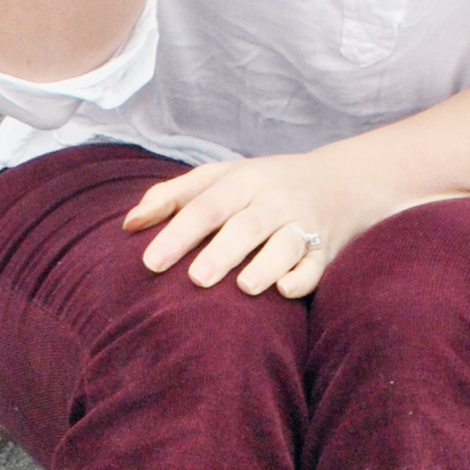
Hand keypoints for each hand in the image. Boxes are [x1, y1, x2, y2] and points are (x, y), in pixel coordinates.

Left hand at [125, 150, 386, 297]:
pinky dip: (303, 277)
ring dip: (265, 264)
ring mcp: (303, 224)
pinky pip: (317, 265)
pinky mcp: (326, 249)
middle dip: (222, 252)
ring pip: (286, 243)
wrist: (340, 182)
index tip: (151, 262)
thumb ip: (172, 197)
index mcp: (242, 182)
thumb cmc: (262, 186)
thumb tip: (128, 224)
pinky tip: (285, 290)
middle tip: (196, 279)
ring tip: (244, 287)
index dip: (179, 233)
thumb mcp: (220, 178)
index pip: (206, 205)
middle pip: (246, 225)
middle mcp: (274, 201)